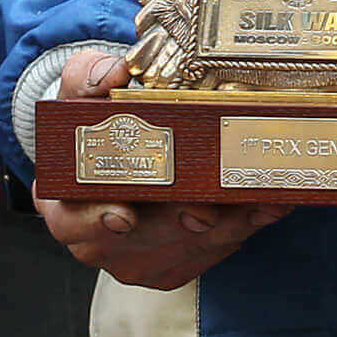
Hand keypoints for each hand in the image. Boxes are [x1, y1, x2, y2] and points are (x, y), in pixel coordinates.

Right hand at [31, 52, 279, 289]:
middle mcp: (102, 243)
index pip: (75, 223)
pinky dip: (245, 225)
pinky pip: (216, 251)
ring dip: (228, 223)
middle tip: (210, 205)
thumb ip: (89, 77)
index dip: (98, 221)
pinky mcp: (179, 264)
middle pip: (145, 239)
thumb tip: (115, 72)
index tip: (125, 215)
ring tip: (259, 195)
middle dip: (182, 221)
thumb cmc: (94, 128)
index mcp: (67, 207)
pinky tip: (268, 202)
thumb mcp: (80, 94)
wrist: (113, 156)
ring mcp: (143, 260)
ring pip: (189, 247)